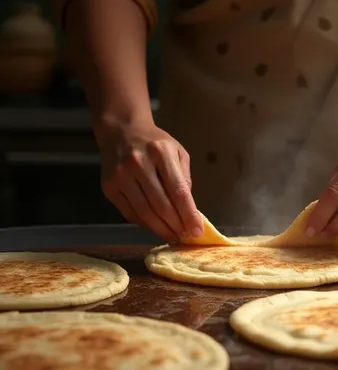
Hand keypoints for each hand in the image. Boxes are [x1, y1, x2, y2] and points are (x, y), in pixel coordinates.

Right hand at [98, 122, 202, 243]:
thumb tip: (189, 210)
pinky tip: (155, 228)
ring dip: (160, 229)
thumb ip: (184, 178)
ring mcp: (121, 176)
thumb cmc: (155, 143)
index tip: (197, 230)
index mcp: (161, 152)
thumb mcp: (177, 151)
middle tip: (185, 237)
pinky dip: (144, 224)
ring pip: (144, 213)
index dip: (188, 214)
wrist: (121, 132)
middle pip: (161, 205)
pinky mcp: (109, 187)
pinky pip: (129, 213)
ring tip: (172, 237)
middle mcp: (138, 163)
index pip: (178, 190)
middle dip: (176, 225)